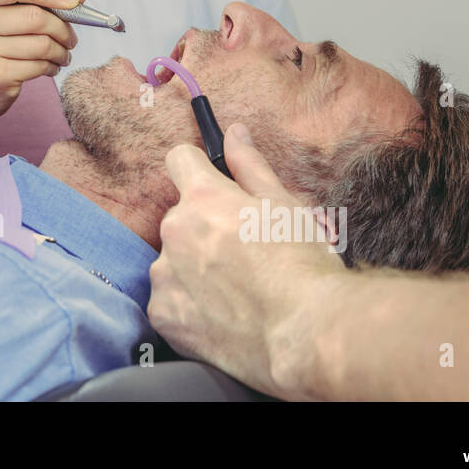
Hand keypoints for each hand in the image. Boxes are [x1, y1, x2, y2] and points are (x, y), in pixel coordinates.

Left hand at [147, 125, 347, 399]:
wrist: (306, 335)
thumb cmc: (303, 267)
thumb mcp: (284, 204)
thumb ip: (250, 165)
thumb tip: (234, 133)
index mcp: (203, 197)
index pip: (179, 159)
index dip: (197, 167)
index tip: (212, 183)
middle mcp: (175, 231)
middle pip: (180, 217)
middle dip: (204, 228)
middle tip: (244, 253)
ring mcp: (164, 275)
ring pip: (173, 260)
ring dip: (194, 268)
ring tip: (237, 291)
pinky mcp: (163, 315)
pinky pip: (168, 300)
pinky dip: (189, 305)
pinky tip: (223, 315)